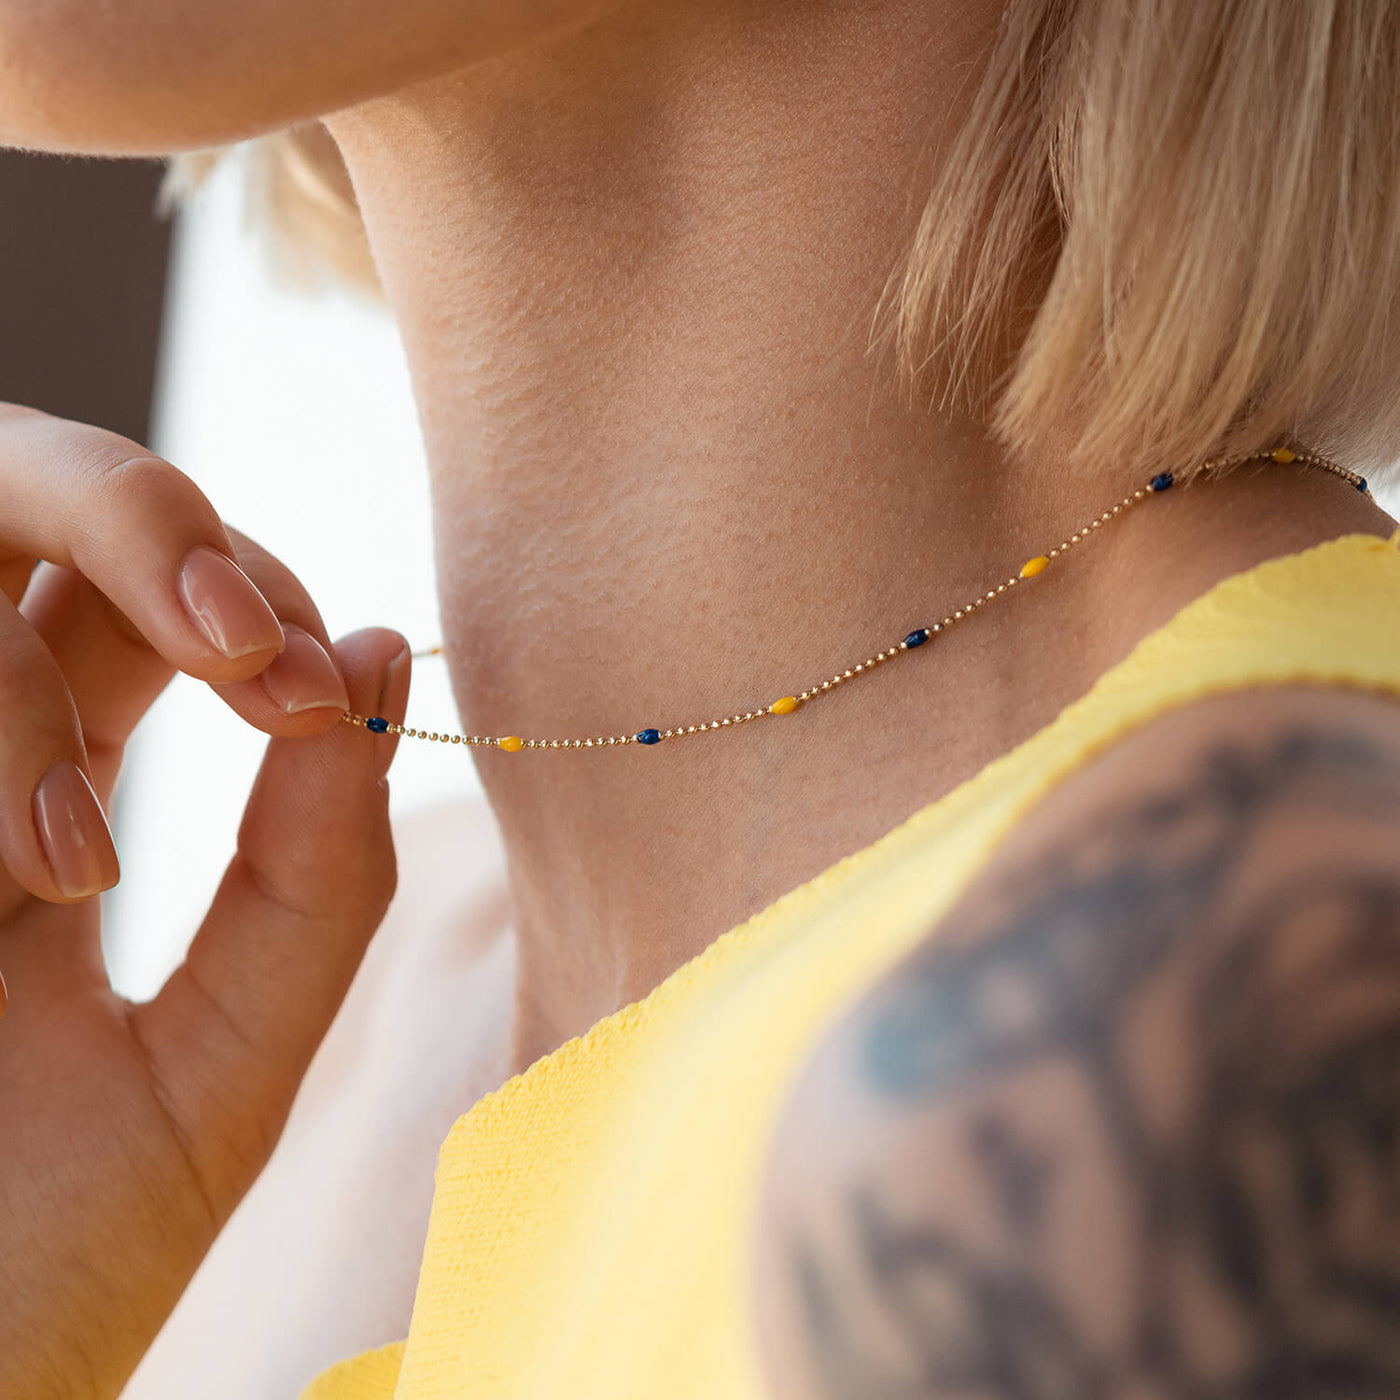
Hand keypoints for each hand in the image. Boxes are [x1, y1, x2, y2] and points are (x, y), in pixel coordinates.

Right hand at [0, 404, 409, 1398]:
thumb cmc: (38, 1267)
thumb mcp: (219, 1072)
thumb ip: (316, 874)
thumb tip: (382, 656)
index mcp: (45, 812)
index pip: (150, 600)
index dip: (244, 589)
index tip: (325, 673)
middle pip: (28, 508)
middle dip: (138, 526)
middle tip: (244, 645)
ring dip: (23, 702)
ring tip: (70, 869)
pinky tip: (13, 875)